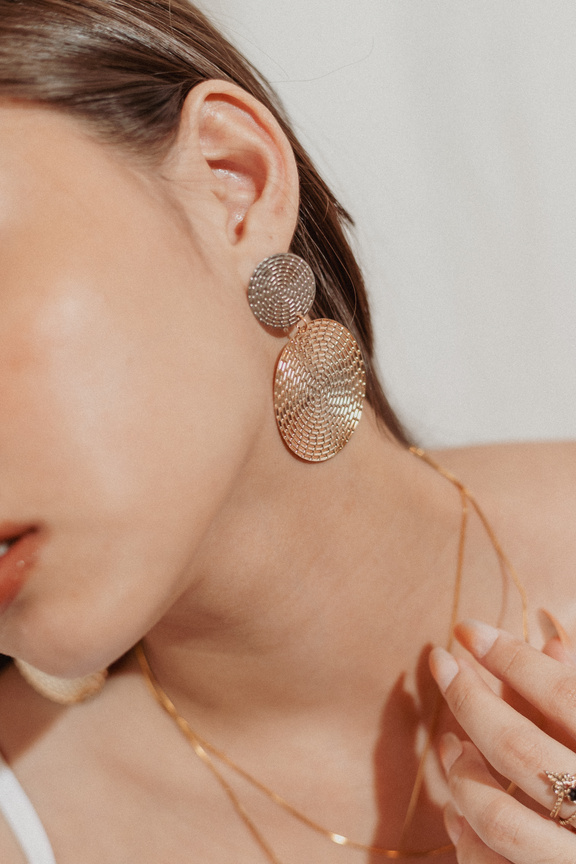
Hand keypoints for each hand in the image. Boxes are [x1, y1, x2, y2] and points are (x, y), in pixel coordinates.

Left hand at [429, 620, 575, 862]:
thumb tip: (547, 637)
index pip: (565, 696)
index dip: (512, 658)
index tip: (468, 629)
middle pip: (518, 749)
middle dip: (468, 698)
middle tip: (440, 662)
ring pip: (497, 816)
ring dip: (460, 773)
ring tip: (450, 743)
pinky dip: (464, 834)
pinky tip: (457, 807)